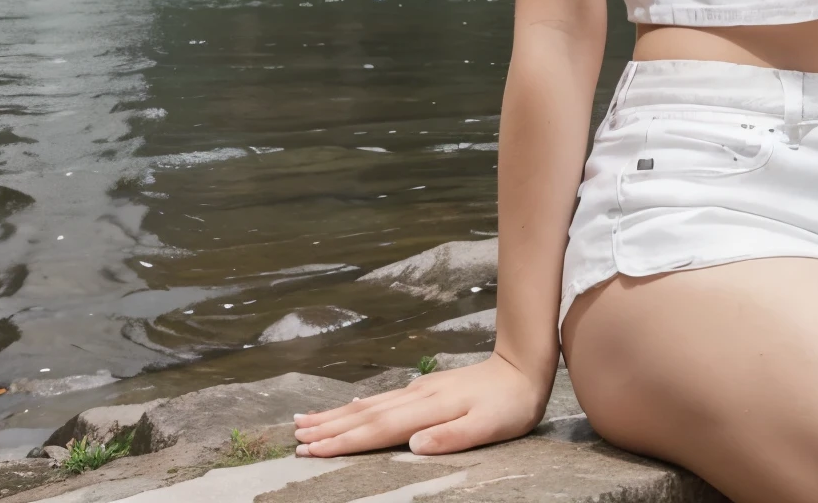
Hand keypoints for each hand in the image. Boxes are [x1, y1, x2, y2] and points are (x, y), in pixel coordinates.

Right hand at [293, 351, 549, 456]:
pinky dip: (359, 406)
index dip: (341, 442)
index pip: (376, 429)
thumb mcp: (488, 426)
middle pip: (364, 415)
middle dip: (328, 429)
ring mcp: (419, 390)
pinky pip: (382, 400)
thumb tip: (413, 445)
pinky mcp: (425, 389)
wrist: (523, 366)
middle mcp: (417, 396)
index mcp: (428, 409)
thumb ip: (450, 437)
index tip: (309, 450)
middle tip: (294, 437)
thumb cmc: (510, 404)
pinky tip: (350, 409)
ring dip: (336, 415)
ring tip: (306, 420)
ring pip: (369, 405)